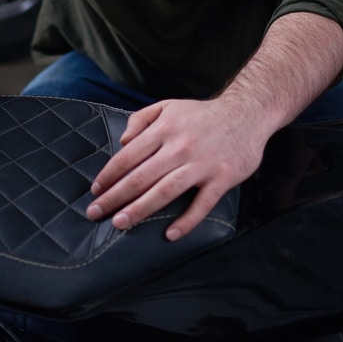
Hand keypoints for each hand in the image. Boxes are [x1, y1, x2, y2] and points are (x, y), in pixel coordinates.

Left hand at [85, 98, 268, 240]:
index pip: (128, 156)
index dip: (108, 175)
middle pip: (140, 177)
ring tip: (121, 224)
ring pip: (165, 191)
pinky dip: (186, 221)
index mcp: (163, 130)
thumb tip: (122, 141)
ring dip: (140, 209)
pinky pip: (202, 204)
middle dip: (115, 197)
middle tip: (96, 213)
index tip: (95, 191)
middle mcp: (179, 147)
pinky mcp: (222, 178)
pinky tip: (170, 235)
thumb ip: (141, 120)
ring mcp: (201, 164)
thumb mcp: (167, 106)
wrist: (247, 113)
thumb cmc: (201, 114)